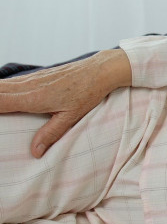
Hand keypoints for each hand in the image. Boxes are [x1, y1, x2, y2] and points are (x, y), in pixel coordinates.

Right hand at [0, 49, 131, 157]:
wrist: (99, 71)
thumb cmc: (87, 94)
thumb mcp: (71, 116)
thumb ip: (51, 133)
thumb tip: (34, 153)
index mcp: (33, 98)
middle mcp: (27, 86)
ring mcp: (30, 79)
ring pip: (0, 85)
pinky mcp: (35, 76)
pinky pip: (10, 82)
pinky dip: (0, 89)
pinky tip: (0, 94)